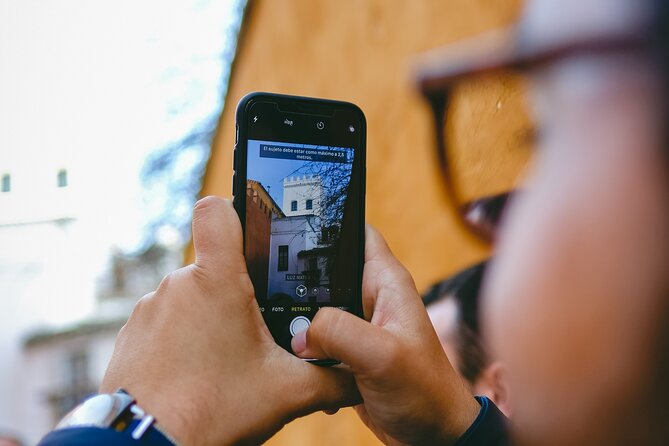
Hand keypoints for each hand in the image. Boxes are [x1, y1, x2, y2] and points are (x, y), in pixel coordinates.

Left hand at [101, 197, 358, 445]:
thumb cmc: (213, 411)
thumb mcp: (287, 392)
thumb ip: (331, 377)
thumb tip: (360, 377)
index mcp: (217, 282)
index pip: (216, 209)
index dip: (236, 210)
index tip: (253, 235)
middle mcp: (178, 285)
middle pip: (216, 266)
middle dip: (238, 293)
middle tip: (255, 332)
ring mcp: (150, 309)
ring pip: (192, 298)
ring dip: (210, 319)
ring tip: (225, 362)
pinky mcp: (133, 335)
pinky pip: (166, 322)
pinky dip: (183, 340)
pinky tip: (197, 374)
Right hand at [291, 226, 480, 445]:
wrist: (431, 436)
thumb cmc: (426, 392)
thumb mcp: (382, 355)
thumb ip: (339, 332)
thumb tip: (301, 332)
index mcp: (386, 283)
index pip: (356, 233)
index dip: (329, 222)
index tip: (292, 219)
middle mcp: (370, 298)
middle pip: (325, 271)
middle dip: (298, 279)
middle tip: (270, 288)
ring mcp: (357, 326)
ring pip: (315, 308)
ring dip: (299, 321)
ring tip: (285, 332)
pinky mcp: (346, 352)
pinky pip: (315, 340)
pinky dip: (304, 350)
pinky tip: (301, 363)